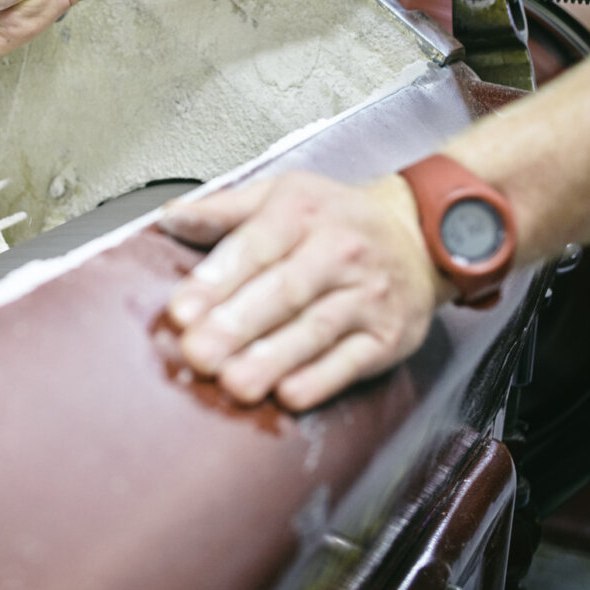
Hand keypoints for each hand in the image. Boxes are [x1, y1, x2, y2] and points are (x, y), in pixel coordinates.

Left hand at [160, 172, 449, 411]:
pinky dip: (321, 380)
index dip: (217, 281)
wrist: (419, 235)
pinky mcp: (388, 336)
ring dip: (273, 359)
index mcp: (302, 212)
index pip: (255, 247)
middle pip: (284, 291)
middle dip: (238, 326)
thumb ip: (223, 209)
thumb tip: (170, 217)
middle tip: (199, 353)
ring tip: (234, 382)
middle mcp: (339, 252)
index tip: (182, 312)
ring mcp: (367, 296)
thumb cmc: (335, 219)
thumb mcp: (280, 195)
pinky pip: (353, 361)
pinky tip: (289, 394)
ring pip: (316, 329)